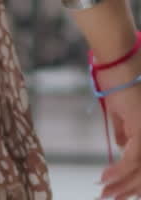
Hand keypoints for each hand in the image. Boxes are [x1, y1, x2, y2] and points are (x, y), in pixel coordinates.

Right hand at [100, 78, 140, 198]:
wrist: (117, 57)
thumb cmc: (116, 76)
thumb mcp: (119, 108)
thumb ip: (123, 129)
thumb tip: (121, 146)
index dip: (134, 179)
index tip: (122, 191)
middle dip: (127, 188)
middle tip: (111, 199)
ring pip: (140, 169)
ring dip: (121, 184)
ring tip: (105, 194)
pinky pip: (132, 159)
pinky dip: (118, 172)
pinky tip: (105, 179)